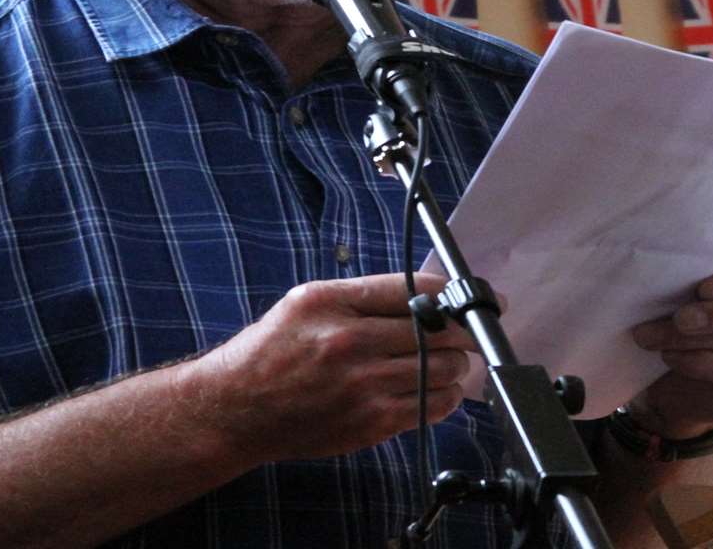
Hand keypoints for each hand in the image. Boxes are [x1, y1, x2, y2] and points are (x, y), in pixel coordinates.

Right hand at [191, 272, 474, 461]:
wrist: (237, 409)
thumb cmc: (272, 351)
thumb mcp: (307, 302)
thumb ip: (364, 295)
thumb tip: (427, 294)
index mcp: (333, 303)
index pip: (417, 289)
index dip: (456, 291)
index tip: (476, 296)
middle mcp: (349, 342)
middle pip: (439, 330)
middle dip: (462, 330)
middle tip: (467, 331)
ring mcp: (362, 386)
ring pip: (444, 369)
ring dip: (456, 364)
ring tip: (447, 360)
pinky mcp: (370, 424)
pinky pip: (432, 406)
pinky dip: (446, 395)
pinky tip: (437, 388)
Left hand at [627, 257, 712, 437]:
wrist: (701, 378)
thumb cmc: (709, 323)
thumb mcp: (712, 297)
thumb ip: (710, 287)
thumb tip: (675, 277)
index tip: (703, 289)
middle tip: (680, 320)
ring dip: (700, 341)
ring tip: (660, 339)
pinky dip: (703, 364)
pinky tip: (673, 357)